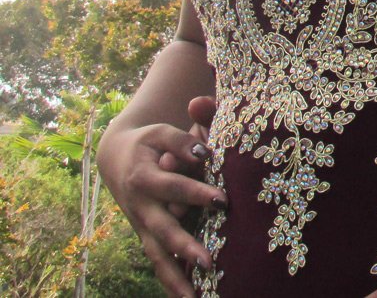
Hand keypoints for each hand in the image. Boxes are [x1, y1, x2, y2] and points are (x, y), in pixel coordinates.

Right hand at [98, 115, 225, 297]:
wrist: (115, 158)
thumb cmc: (147, 143)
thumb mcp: (160, 133)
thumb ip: (180, 141)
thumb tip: (202, 153)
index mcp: (144, 179)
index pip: (174, 188)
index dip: (197, 193)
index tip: (222, 200)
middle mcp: (141, 208)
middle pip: (164, 230)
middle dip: (185, 247)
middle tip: (209, 262)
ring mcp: (142, 226)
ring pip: (157, 256)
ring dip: (174, 278)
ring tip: (194, 297)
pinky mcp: (147, 236)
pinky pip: (158, 262)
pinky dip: (170, 282)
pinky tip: (189, 297)